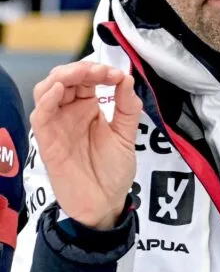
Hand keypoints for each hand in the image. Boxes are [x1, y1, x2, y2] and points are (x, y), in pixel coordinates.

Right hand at [30, 62, 142, 229]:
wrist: (105, 202)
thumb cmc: (113, 170)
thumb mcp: (126, 135)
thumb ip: (127, 107)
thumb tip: (127, 78)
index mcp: (89, 108)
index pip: (86, 79)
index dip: (100, 70)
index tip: (118, 75)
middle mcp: (70, 112)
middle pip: (65, 79)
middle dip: (83, 69)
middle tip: (103, 72)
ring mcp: (57, 125)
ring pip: (47, 90)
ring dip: (64, 77)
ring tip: (84, 73)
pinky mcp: (47, 140)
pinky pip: (40, 115)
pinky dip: (46, 99)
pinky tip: (59, 89)